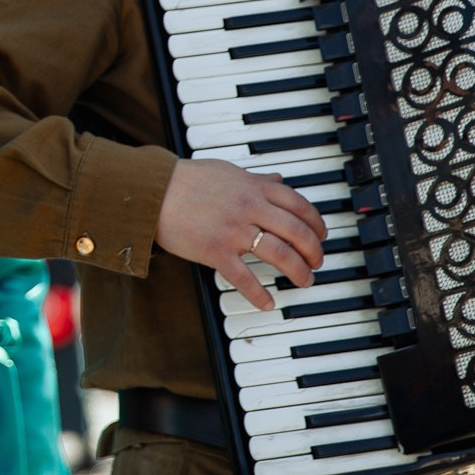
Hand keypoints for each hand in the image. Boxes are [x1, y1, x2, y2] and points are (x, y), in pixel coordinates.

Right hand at [154, 158, 326, 311]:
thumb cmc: (186, 180)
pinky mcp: (215, 251)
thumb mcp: (227, 171)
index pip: (299, 205)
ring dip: (297, 270)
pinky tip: (268, 302)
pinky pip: (244, 277)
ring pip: (279, 254)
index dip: (316, 223)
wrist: (154, 191)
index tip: (321, 235)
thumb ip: (256, 178)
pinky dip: (259, 293)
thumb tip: (277, 180)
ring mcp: (234, 231)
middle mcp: (249, 208)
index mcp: (254, 188)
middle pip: (296, 231)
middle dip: (313, 250)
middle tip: (316, 262)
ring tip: (303, 280)